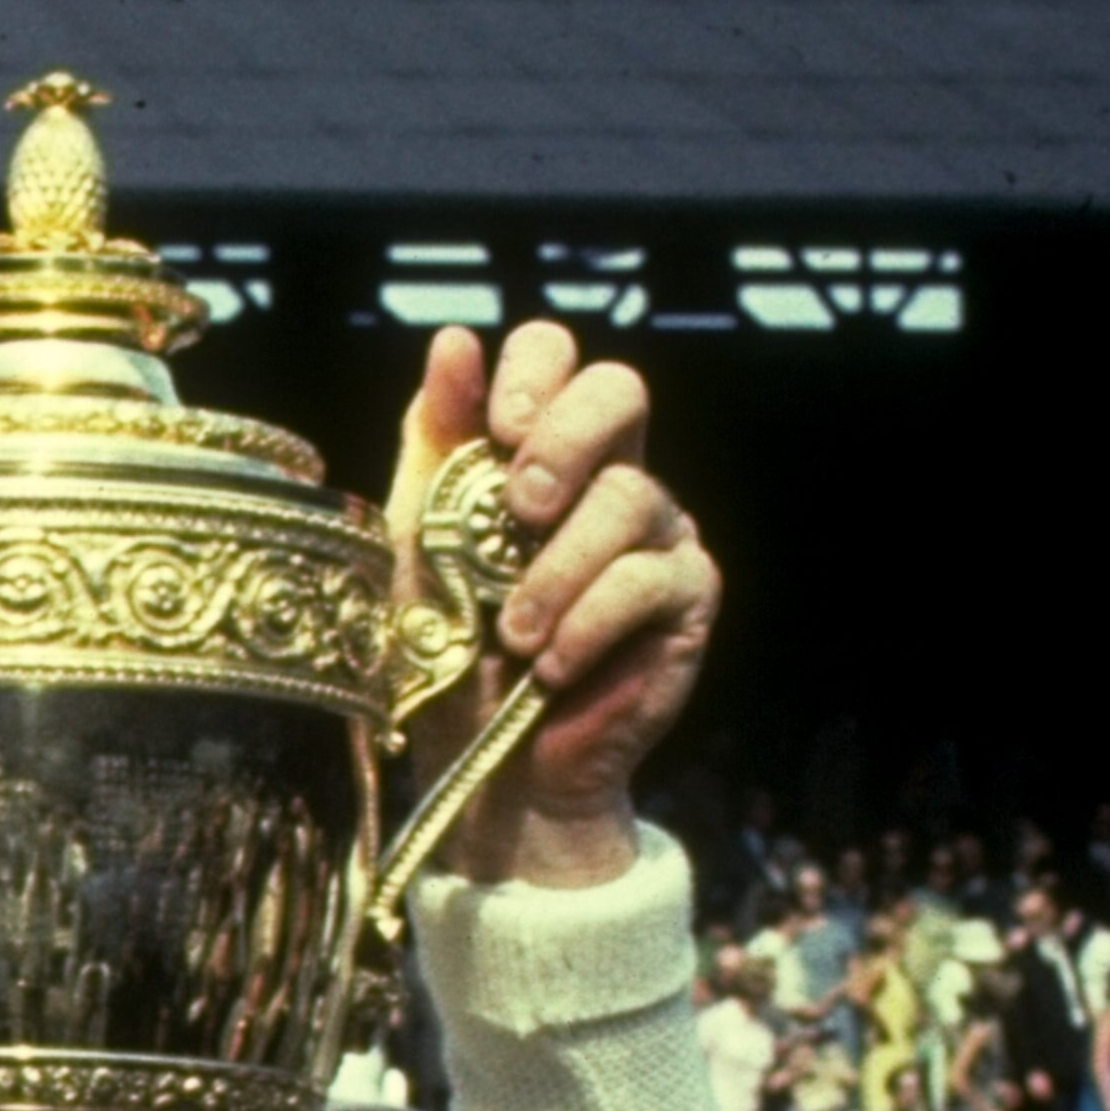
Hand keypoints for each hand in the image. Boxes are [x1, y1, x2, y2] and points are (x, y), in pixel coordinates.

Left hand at [388, 321, 719, 888]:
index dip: (531, 375)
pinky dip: (588, 625)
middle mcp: (609, 477)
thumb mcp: (422, 549)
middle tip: (516, 510)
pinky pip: (647, 579)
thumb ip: (437, 450)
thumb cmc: (452, 656)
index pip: (558, 355)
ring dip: (557, 570)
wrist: (490, 768)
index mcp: (541, 452)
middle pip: (620, 388)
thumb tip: (451, 342)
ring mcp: (657, 532)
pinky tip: (553, 668)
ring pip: (628, 496)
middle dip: (562, 441)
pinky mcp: (687, 596)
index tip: (493, 433)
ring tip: (517, 635)